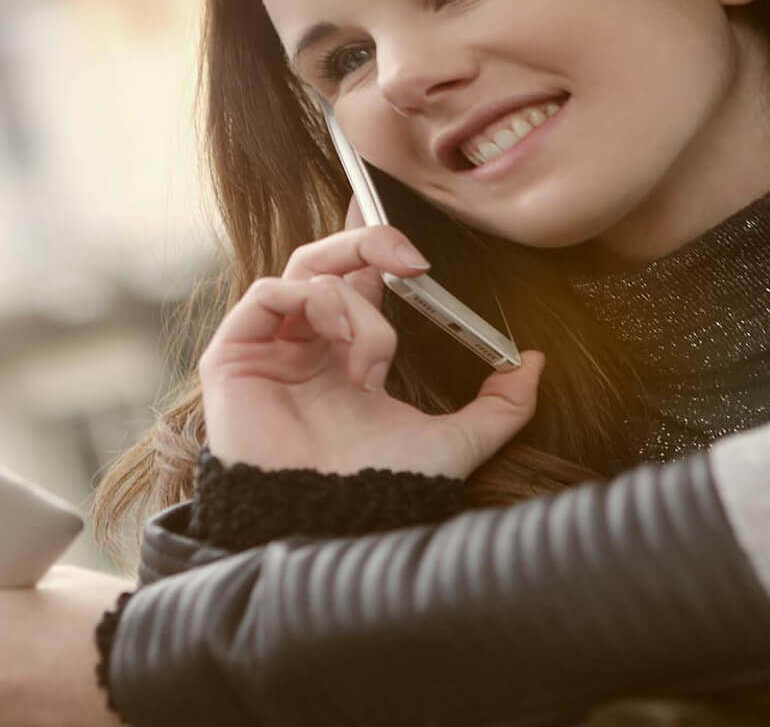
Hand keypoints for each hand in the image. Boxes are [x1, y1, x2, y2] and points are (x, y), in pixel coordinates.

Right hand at [197, 194, 545, 478]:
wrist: (333, 524)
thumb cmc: (382, 489)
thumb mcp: (458, 441)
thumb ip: (502, 406)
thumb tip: (536, 363)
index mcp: (346, 356)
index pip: (359, 278)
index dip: (380, 247)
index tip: (419, 249)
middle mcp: (305, 346)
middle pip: (327, 260)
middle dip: (371, 245)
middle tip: (412, 259)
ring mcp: (268, 349)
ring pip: (306, 274)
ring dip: (353, 299)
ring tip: (375, 352)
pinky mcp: (233, 356)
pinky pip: (266, 294)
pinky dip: (310, 300)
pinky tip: (339, 338)